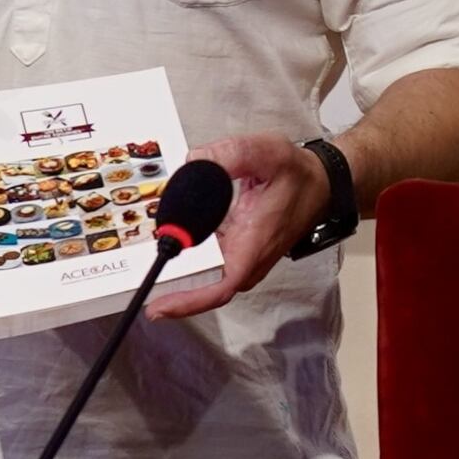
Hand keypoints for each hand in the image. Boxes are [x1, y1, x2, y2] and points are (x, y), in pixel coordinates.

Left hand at [148, 128, 322, 319]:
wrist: (319, 183)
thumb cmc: (296, 173)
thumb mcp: (268, 152)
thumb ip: (232, 153)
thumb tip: (193, 160)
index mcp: (255, 242)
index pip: (222, 286)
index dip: (190, 301)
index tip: (160, 307)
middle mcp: (248, 258)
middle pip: (207, 287)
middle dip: (175, 288)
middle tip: (140, 283)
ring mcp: (244, 257)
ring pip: (207, 276)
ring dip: (180, 276)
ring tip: (145, 267)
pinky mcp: (239, 251)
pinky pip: (211, 264)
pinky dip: (190, 259)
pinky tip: (171, 244)